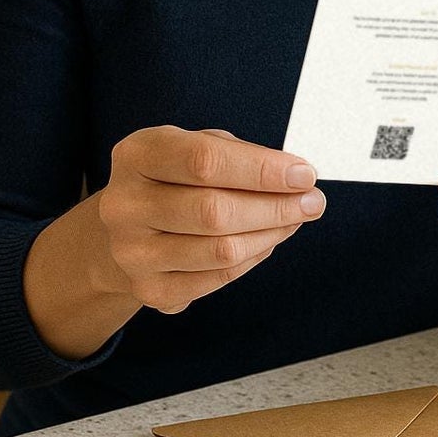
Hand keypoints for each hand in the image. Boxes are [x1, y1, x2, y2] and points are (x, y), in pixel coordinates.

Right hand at [91, 125, 326, 314]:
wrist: (125, 228)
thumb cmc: (172, 178)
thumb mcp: (195, 146)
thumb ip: (240, 156)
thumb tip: (295, 178)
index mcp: (137, 156)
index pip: (204, 161)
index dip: (261, 169)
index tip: (303, 174)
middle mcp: (125, 206)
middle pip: (214, 211)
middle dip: (276, 206)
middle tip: (312, 201)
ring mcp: (133, 253)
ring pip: (221, 251)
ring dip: (271, 234)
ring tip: (294, 219)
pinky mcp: (150, 290)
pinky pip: (218, 279)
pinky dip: (253, 258)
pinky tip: (266, 240)